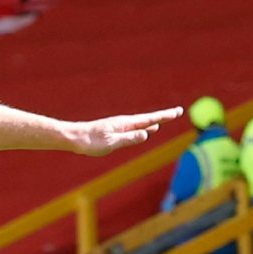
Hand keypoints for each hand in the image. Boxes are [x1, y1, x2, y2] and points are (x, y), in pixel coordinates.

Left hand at [67, 107, 182, 155]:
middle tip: (178, 112)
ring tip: (166, 119)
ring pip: (143, 124)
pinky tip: (148, 130)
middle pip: (148, 119)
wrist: (74, 138)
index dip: (164, 116)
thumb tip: (147, 133)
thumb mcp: (112, 142)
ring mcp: (121, 127)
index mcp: (125, 124)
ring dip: (156, 121)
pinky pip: (136, 129)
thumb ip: (129, 138)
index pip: (150, 119)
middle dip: (163, 116)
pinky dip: (146, 127)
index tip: (177, 111)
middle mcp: (125, 123)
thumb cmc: (91, 141)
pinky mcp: (116, 131)